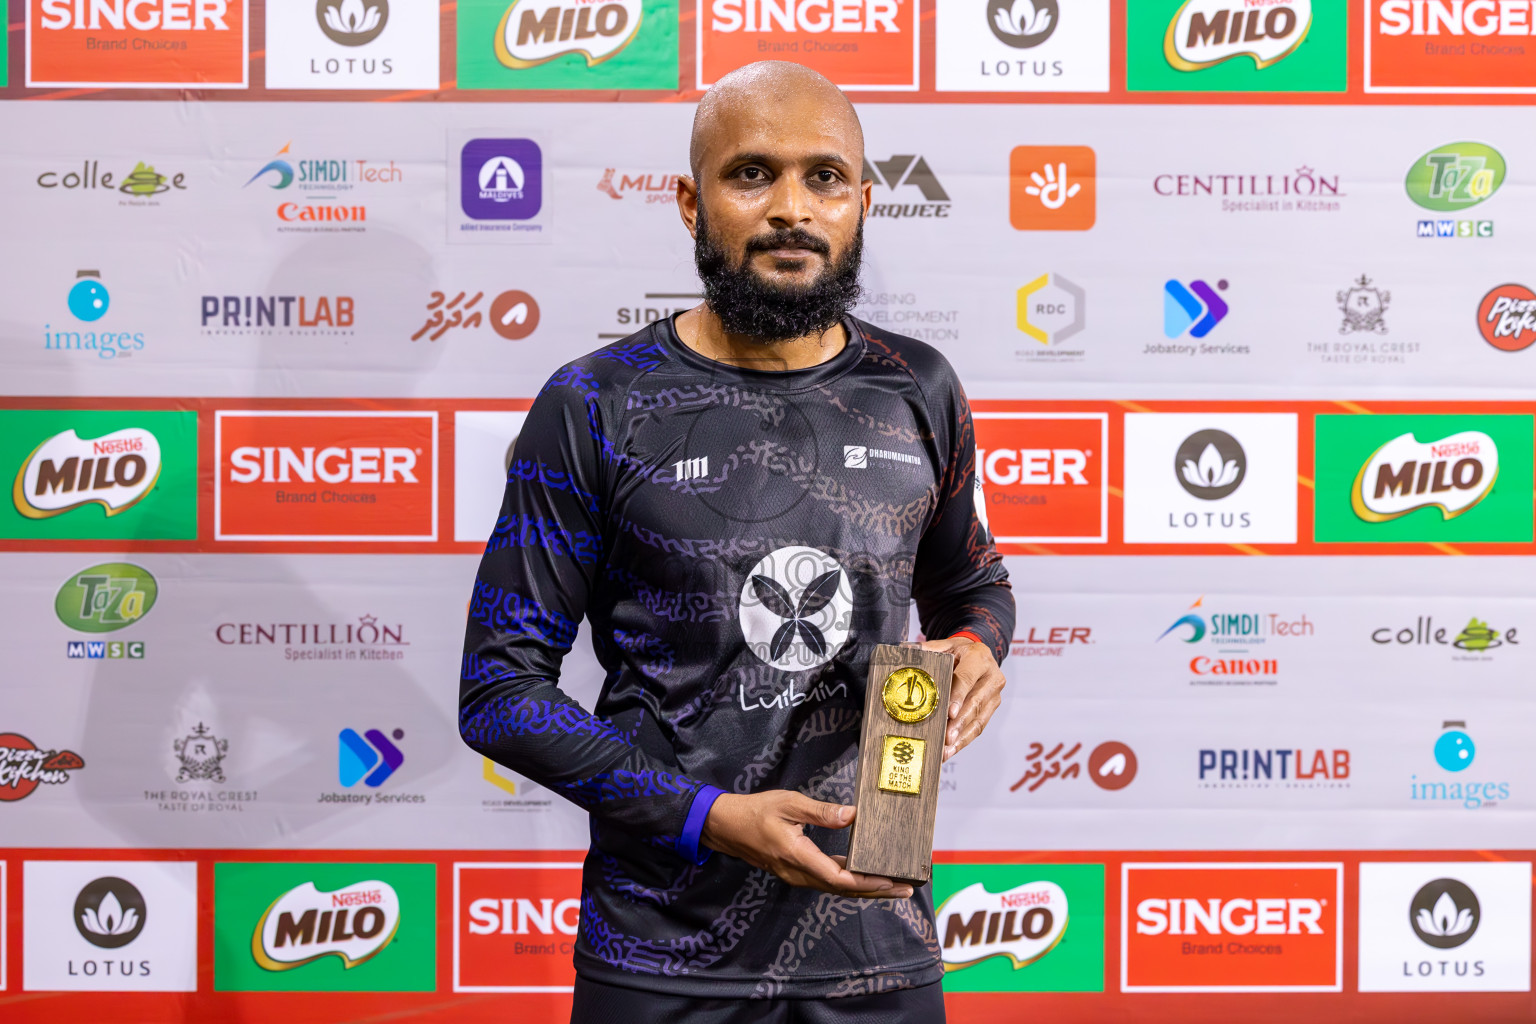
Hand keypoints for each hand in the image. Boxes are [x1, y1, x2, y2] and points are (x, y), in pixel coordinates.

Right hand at [700, 790, 913, 898]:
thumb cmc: (756, 812)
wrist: (727, 826)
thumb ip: (821, 811)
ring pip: (837, 889)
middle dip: (876, 891)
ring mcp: (797, 876)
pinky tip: (866, 878)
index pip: (838, 877)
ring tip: (894, 886)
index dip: (866, 882)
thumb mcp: (788, 803)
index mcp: (797, 856)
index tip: (890, 880)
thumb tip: (852, 815)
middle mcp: (798, 873)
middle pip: (843, 889)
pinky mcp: (797, 872)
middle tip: (906, 888)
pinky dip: (851, 882)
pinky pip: (828, 882)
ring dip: (866, 889)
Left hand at [921, 636, 1005, 761]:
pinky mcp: (992, 707)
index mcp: (979, 658)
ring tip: (947, 749)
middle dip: (960, 723)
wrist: (979, 654)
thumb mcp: (946, 646)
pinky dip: (965, 739)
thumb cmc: (959, 652)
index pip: (967, 679)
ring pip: (979, 719)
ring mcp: (994, 694)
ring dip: (962, 736)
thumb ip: (929, 651)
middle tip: (946, 737)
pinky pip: (980, 726)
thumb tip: (906, 653)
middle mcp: (991, 676)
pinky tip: (952, 749)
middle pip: (975, 702)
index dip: (959, 696)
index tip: (949, 713)